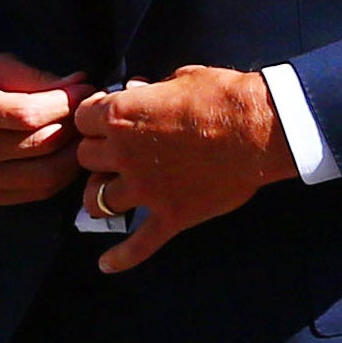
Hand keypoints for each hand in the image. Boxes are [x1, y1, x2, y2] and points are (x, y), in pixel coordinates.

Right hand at [0, 55, 89, 205]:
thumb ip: (37, 78)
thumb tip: (81, 85)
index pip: (29, 114)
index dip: (66, 102)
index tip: (85, 87)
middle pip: (42, 144)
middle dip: (76, 125)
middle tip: (89, 109)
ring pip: (47, 174)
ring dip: (75, 153)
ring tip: (82, 132)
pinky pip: (39, 191)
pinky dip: (62, 173)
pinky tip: (67, 153)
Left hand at [73, 68, 292, 273]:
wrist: (258, 130)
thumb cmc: (222, 97)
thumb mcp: (180, 78)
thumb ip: (150, 91)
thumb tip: (137, 92)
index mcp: (121, 116)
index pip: (83, 119)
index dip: (94, 118)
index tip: (106, 120)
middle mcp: (124, 154)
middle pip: (86, 159)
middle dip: (98, 153)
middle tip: (116, 152)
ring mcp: (145, 189)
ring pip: (97, 200)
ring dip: (100, 195)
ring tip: (109, 193)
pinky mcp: (170, 215)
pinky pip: (138, 244)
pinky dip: (121, 257)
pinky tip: (106, 265)